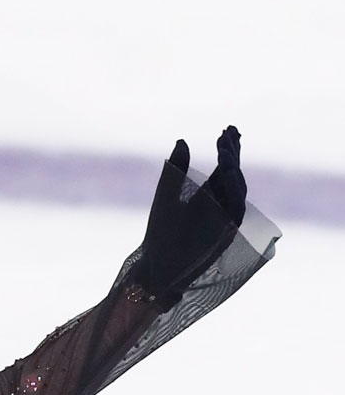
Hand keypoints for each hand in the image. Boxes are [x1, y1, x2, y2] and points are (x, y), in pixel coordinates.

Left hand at [133, 126, 247, 301]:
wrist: (157, 264)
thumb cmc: (160, 232)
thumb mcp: (166, 196)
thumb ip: (175, 171)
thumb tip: (182, 140)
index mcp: (207, 195)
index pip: (223, 168)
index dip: (228, 149)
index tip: (227, 129)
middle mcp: (220, 205)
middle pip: (233, 175)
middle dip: (233, 155)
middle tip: (229, 134)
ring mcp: (225, 219)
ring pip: (238, 191)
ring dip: (234, 171)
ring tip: (225, 153)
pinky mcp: (225, 234)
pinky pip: (235, 212)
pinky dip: (234, 194)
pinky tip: (229, 176)